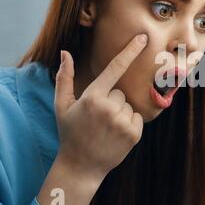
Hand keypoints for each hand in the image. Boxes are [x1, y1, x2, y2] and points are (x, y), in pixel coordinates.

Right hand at [54, 34, 147, 179]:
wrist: (81, 166)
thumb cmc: (70, 132)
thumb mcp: (62, 105)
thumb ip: (64, 78)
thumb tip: (65, 53)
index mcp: (92, 97)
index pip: (115, 68)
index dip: (130, 51)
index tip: (143, 38)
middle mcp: (109, 107)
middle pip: (120, 92)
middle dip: (111, 101)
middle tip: (98, 119)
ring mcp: (123, 121)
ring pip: (129, 104)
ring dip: (120, 112)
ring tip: (106, 128)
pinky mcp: (134, 133)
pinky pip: (137, 117)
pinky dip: (129, 123)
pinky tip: (115, 134)